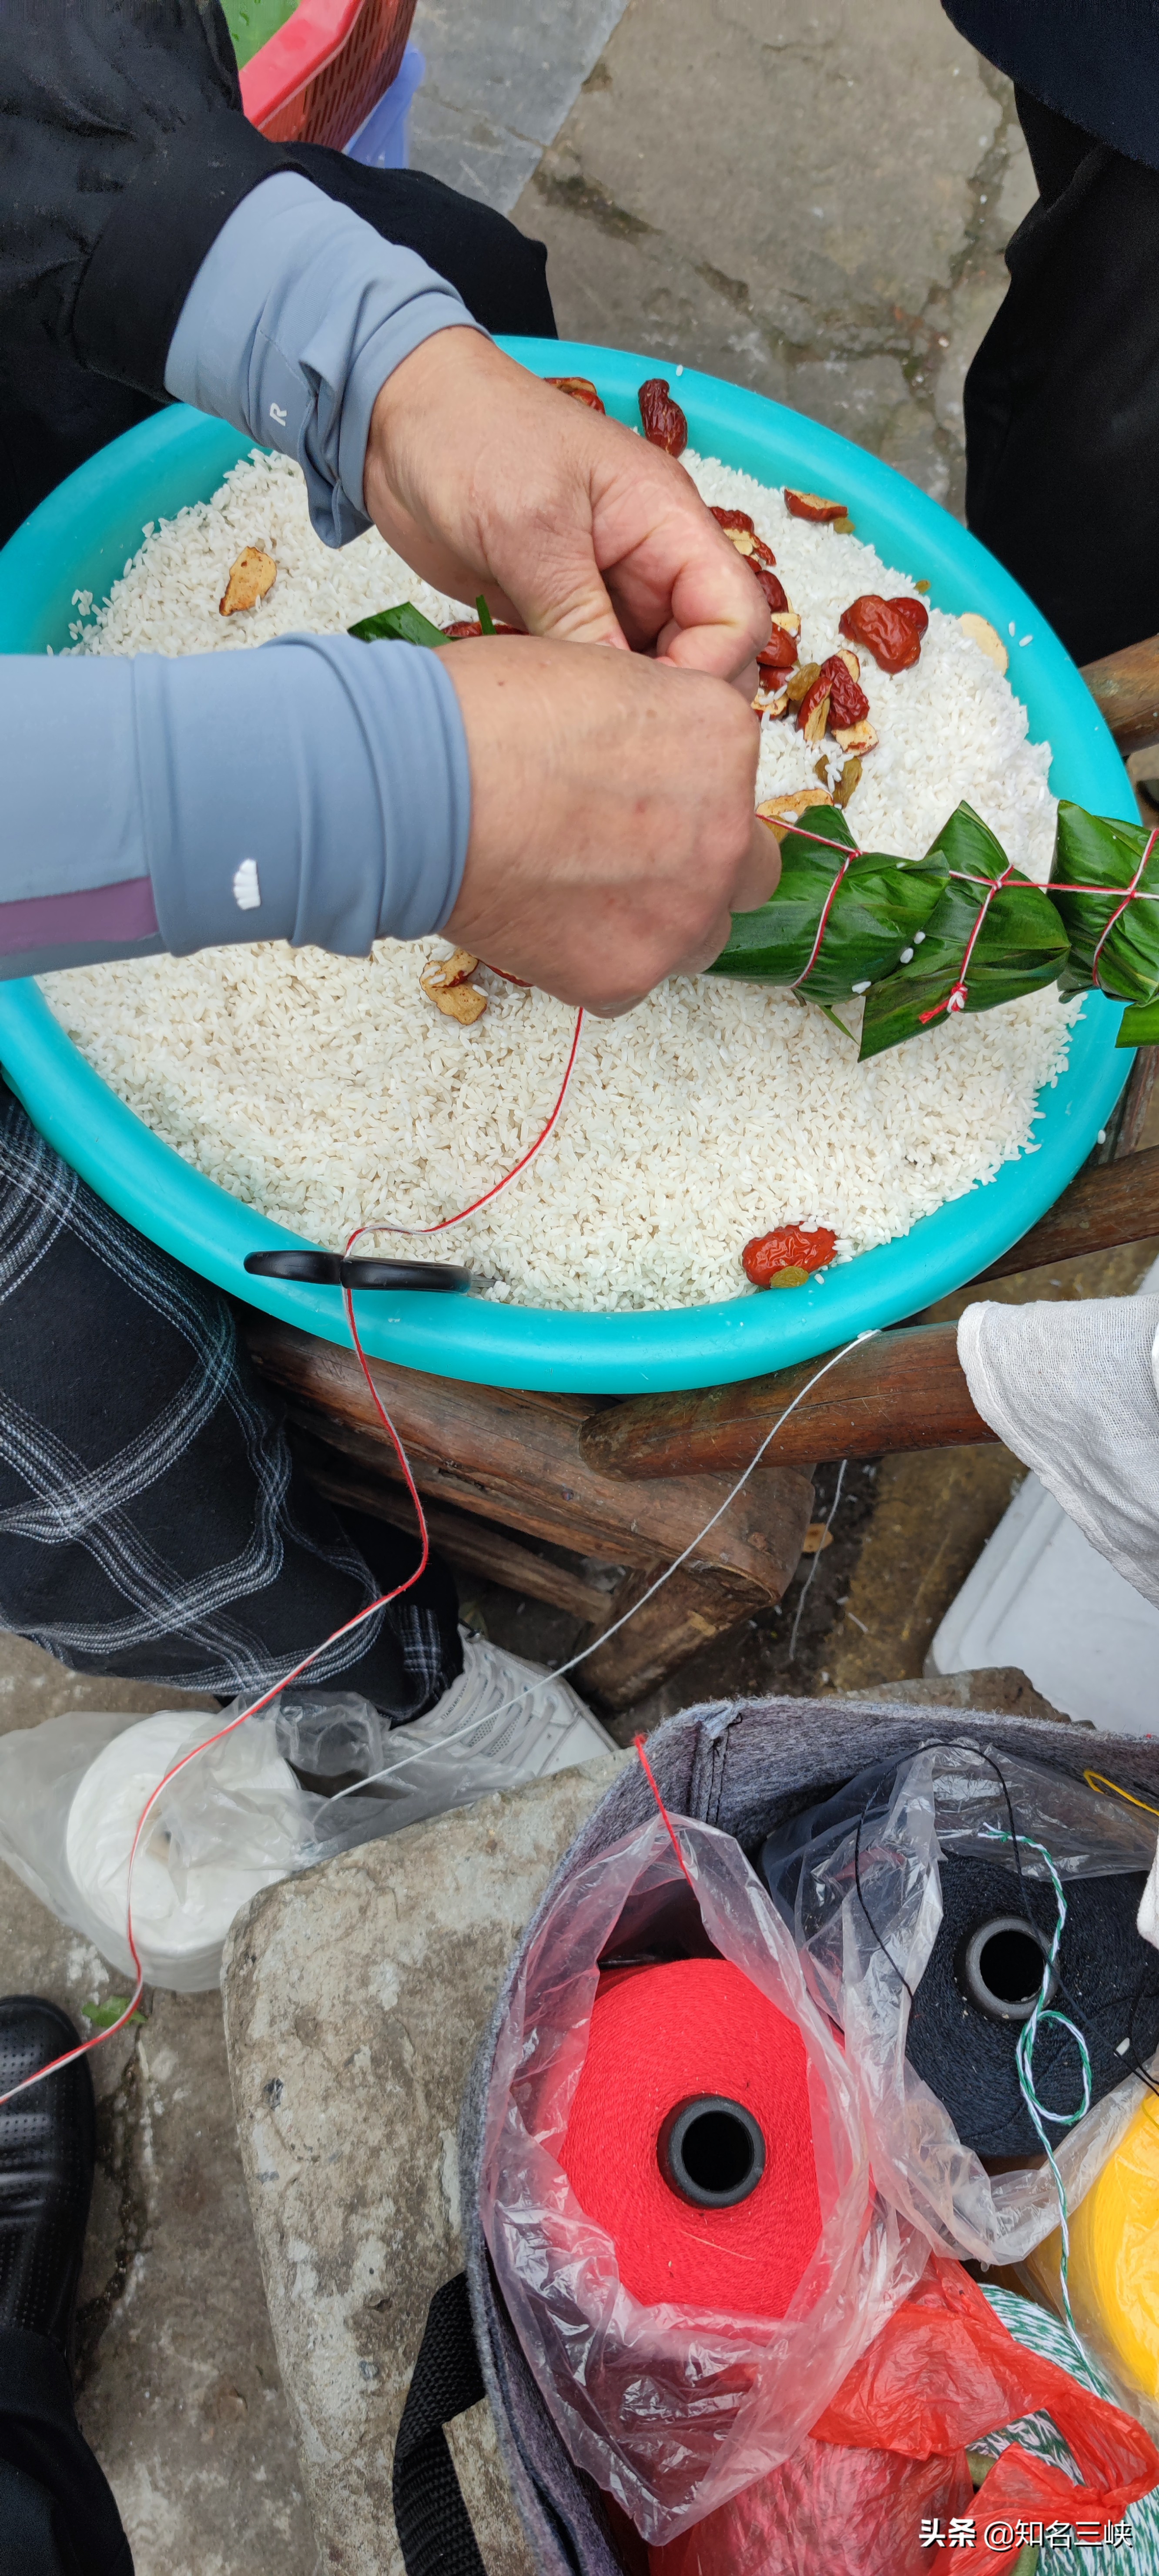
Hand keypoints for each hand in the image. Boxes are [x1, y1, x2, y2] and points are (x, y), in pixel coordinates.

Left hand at [364, 330, 768, 690]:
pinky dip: (576, 698)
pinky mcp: (560, 613)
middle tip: (607, 733)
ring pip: (645, 670)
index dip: (706, 672)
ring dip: (618, 705)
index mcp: (667, 521)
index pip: (735, 615)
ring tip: (571, 727)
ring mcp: (606, 591)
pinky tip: (541, 709)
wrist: (396, 420)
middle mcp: (650, 561)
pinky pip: (590, 671)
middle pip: (702, 653)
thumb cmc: (469, 434)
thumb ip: (577, 614)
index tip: (649, 711)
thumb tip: (618, 700)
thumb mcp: (529, 527)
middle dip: (669, 698)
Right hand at [438, 636, 776, 1013]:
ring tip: (583, 893)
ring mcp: (680, 914)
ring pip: (699, 936)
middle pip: (743, 869)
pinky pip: (629, 981)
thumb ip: (653, 726)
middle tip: (630, 853)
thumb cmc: (484, 719)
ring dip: (658, 920)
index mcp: (723, 740)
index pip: (736, 780)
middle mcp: (722, 834)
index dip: (686, 790)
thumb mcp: (597, 674)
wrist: (418, 790)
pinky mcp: (626, 975)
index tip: (642, 795)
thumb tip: (647, 759)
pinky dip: (594, 960)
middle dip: (699, 864)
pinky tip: (544, 921)